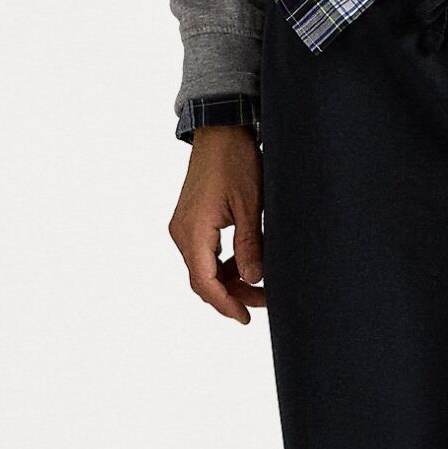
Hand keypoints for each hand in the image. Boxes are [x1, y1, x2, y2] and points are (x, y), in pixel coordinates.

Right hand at [169, 125, 265, 322]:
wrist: (221, 132)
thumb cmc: (235, 161)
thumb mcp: (250, 205)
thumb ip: (250, 244)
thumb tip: (254, 279)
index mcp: (193, 231)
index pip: (204, 282)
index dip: (225, 304)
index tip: (246, 317)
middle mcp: (182, 232)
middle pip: (203, 279)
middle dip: (232, 294)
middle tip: (264, 301)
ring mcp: (185, 226)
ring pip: (204, 267)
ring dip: (230, 280)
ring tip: (260, 285)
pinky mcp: (192, 221)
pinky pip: (205, 253)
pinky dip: (225, 264)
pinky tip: (247, 264)